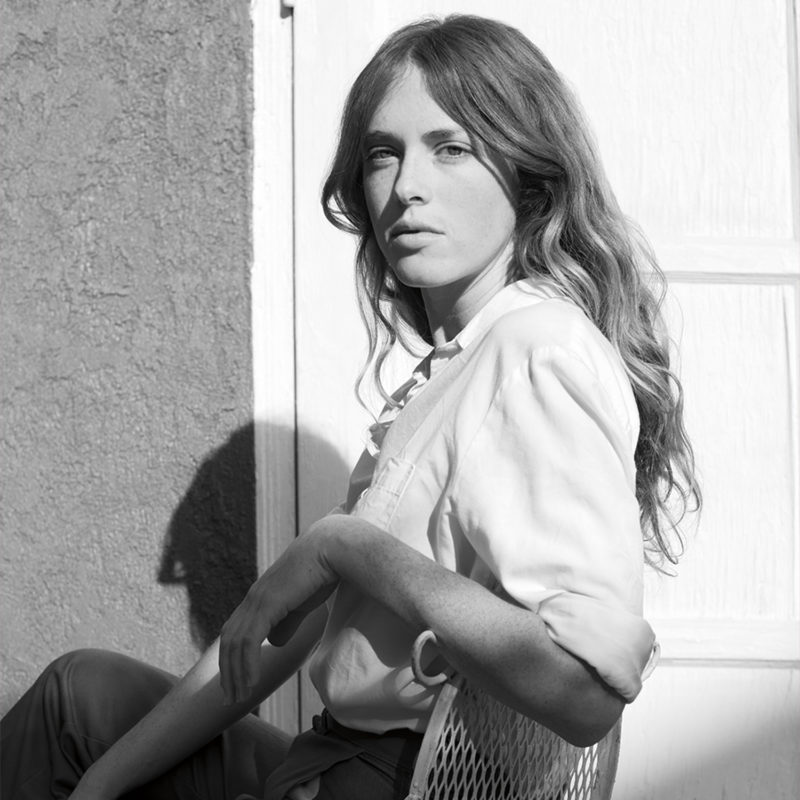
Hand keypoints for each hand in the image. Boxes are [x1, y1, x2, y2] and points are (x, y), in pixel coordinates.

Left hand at [218, 521, 338, 703]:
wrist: (331, 548)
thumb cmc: (322, 571)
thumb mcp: (301, 602)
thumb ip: (287, 621)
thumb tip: (273, 642)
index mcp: (260, 597)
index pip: (236, 632)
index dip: (232, 658)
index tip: (235, 682)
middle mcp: (252, 598)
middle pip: (229, 641)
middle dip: (227, 672)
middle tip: (230, 699)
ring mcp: (257, 600)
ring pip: (234, 645)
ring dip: (234, 674)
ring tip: (240, 697)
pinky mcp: (266, 604)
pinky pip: (248, 642)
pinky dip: (247, 665)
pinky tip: (251, 683)